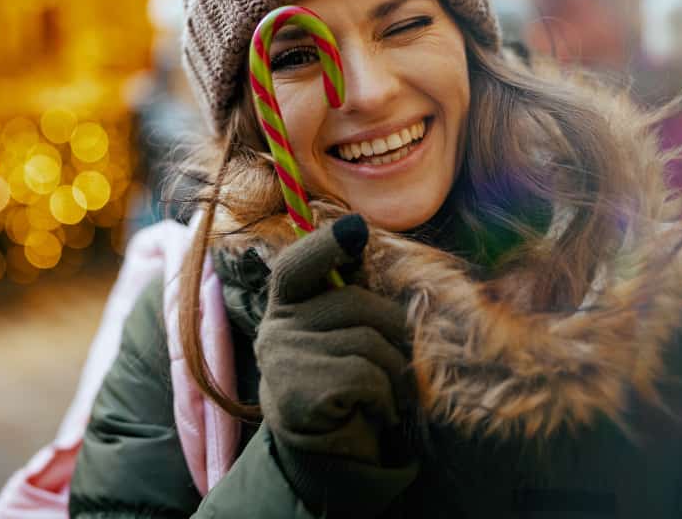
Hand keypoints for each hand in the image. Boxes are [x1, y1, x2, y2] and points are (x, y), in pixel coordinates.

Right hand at [255, 214, 411, 465]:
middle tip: (405, 357)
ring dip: (395, 371)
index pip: (297, 265)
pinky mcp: (301, 394)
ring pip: (368, 342)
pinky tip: (379, 410)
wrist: (323, 451)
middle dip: (394, 329)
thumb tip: (366, 241)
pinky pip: (368, 377)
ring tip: (391, 392)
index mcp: (286, 304)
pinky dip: (387, 397)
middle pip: (354, 303)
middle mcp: (277, 327)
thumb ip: (348, 295)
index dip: (326, 245)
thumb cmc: (342, 379)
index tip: (356, 230)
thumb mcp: (339, 332)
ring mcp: (285, 360)